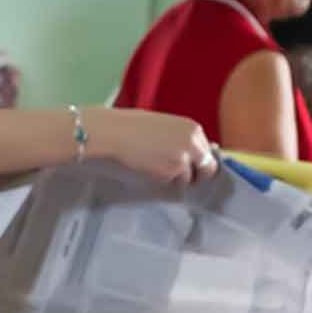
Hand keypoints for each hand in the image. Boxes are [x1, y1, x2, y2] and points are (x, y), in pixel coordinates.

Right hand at [82, 108, 220, 184]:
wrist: (104, 134)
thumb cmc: (124, 126)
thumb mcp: (159, 125)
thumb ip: (178, 138)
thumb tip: (187, 153)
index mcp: (192, 128)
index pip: (207, 153)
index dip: (195, 162)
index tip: (183, 167)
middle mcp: (193, 143)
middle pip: (207, 169)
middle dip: (193, 175)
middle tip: (173, 177)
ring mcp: (184, 159)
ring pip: (189, 180)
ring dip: (174, 180)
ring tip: (151, 172)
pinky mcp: (170, 173)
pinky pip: (173, 186)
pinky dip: (162, 185)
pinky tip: (146, 174)